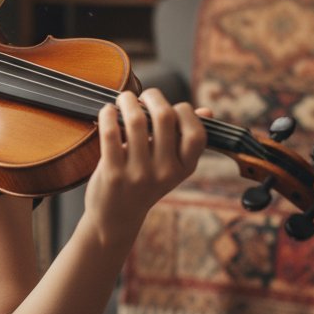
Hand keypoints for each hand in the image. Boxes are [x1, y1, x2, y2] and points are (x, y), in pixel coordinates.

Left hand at [82, 88, 207, 243]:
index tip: (168, 106)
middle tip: (143, 95)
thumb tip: (207, 111)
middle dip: (153, 96)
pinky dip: (108, 115)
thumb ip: (184, 140)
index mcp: (185, 168)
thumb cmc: (144, 184)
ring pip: (136, 121)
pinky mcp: (113, 174)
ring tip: (123, 99)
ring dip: (127, 101)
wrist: (116, 218)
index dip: (183, 111)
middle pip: (165, 117)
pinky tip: (107, 112)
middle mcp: (165, 172)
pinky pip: (111, 133)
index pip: (196, 132)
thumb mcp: (171, 167)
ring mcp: (139, 174)